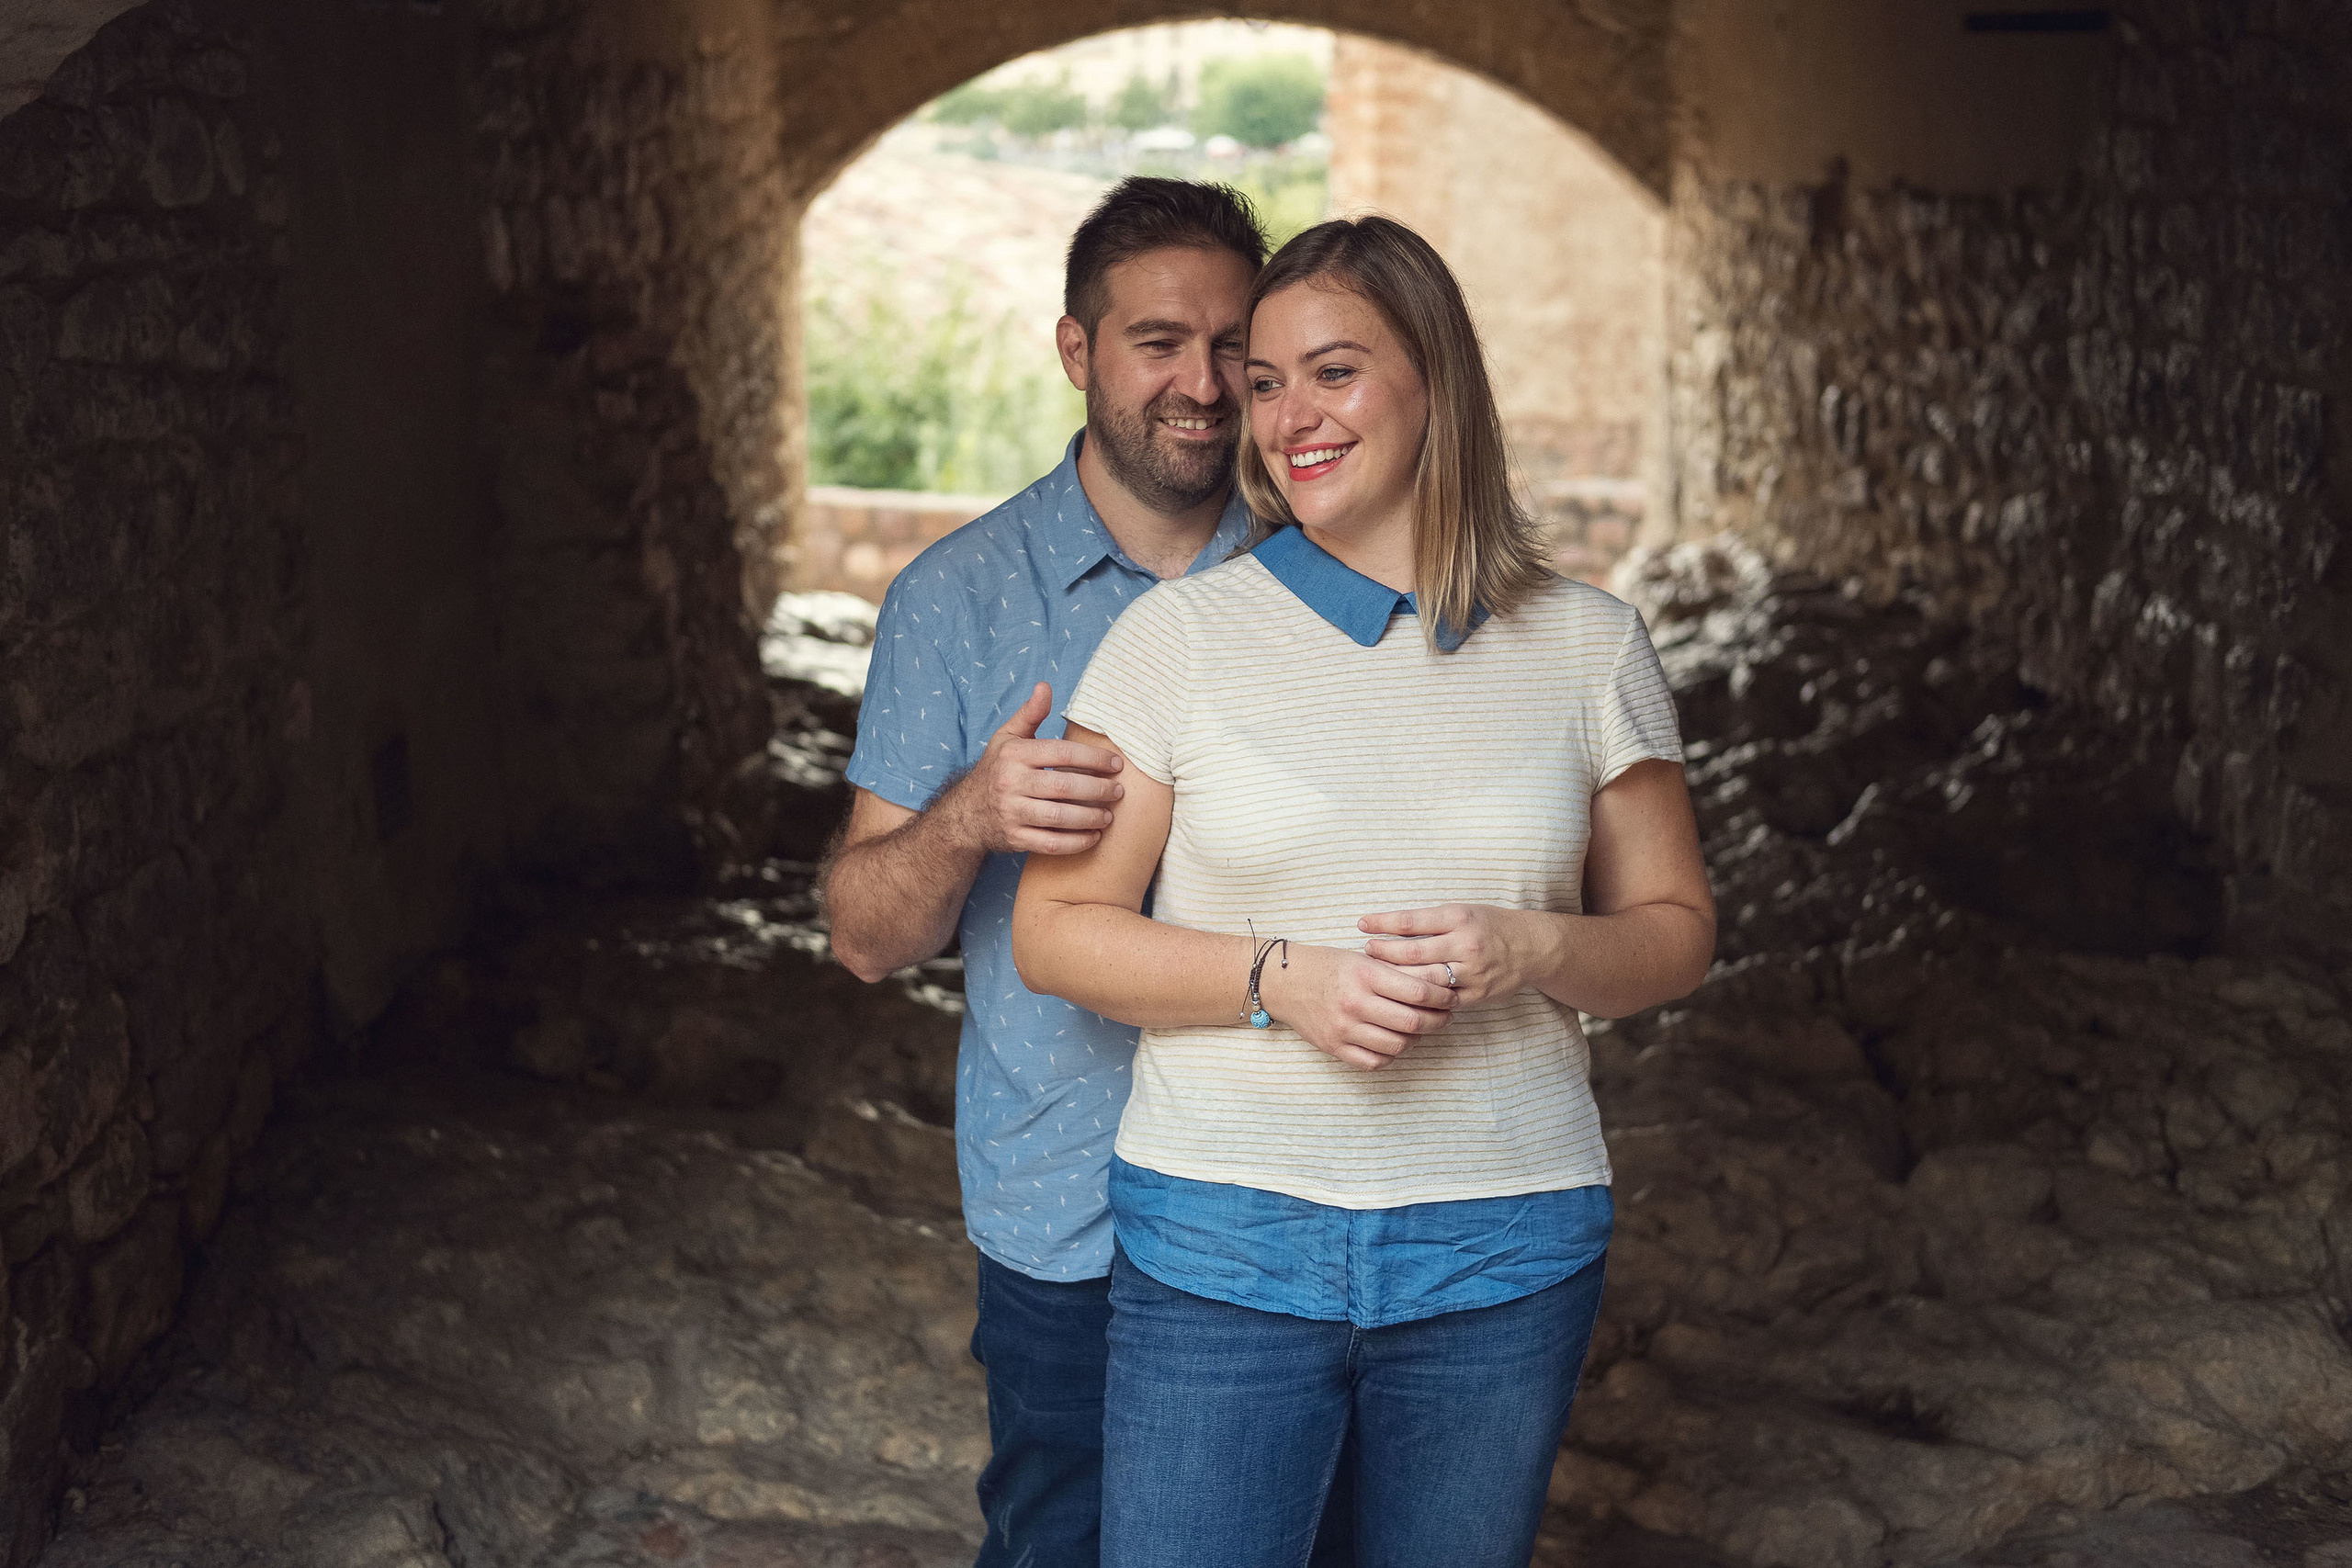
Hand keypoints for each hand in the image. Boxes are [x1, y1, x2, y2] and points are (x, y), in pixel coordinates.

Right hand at [948, 683, 1124, 855]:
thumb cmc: (995, 770)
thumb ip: (1030, 714)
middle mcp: (1011, 783)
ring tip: (1109, 815)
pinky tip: (1094, 836)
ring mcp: (1012, 813)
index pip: (1062, 754)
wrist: (965, 813)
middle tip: (1119, 792)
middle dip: (1098, 790)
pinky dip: (1076, 843)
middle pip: (1065, 787)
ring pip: (1060, 818)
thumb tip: (1045, 686)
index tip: (1116, 764)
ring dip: (1091, 817)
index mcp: (1014, 755)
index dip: (1094, 759)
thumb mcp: (1007, 738)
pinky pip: (1051, 844)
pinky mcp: (1015, 839)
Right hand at [1257, 944, 1457, 1070]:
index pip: (1418, 991)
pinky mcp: (1335, 1048)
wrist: (1285, 982)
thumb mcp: (1362, 958)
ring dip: (1416, 1040)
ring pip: (1397, 1046)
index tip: (1451, 998)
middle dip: (1438, 1021)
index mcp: (1365, 975)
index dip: (1443, 998)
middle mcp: (1355, 1003)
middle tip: (1446, 1017)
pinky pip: (1374, 1062)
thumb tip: (1437, 986)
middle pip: (1412, 1022)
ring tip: (1420, 1030)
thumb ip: (1395, 972)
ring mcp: (1344, 1029)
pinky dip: (1391, 1056)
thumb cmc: (1328, 966)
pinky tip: (1395, 1043)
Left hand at [1359, 904, 1538, 1007]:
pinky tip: (1402, 999)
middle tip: (1365, 954)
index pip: (1411, 921)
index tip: (1361, 924)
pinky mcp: (1477, 995)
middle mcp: (1466, 944)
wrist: (1532, 947)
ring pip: (1425, 981)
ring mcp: (1472, 972)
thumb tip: (1387, 926)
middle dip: (1384, 954)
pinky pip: (1442, 1001)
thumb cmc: (1489, 925)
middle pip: (1414, 953)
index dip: (1383, 923)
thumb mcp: (1462, 911)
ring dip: (1397, 981)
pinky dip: (1420, 1001)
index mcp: (1459, 918)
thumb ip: (1429, 921)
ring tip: (1377, 978)